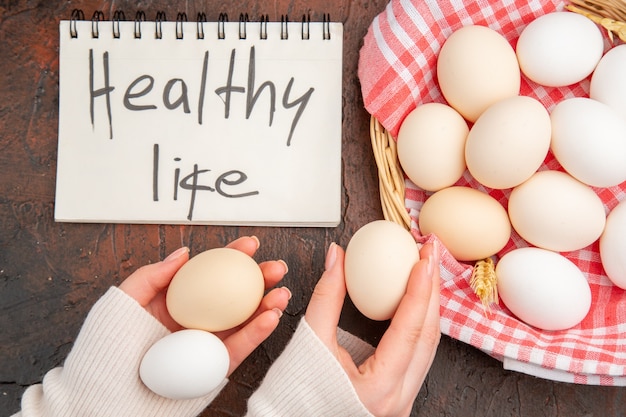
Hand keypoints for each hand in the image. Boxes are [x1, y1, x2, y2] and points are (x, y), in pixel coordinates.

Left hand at [119, 236, 290, 375]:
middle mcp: (196, 320)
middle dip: (260, 279)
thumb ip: (152, 275)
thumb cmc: (108, 350)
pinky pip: (240, 347)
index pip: (210, 273)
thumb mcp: (123, 302)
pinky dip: (258, 333)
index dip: (232, 256)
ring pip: (245, 320)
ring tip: (281, 293)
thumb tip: (184, 253)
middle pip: (236, 294)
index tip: (249, 244)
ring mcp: (207, 343)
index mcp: (177, 302)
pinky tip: (270, 318)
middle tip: (276, 268)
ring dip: (268, 305)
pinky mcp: (215, 367)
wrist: (107, 395)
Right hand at [305, 240, 439, 416]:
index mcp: (379, 389)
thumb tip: (337, 257)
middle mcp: (398, 399)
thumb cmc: (294, 394)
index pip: (410, 329)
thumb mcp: (310, 341)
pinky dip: (418, 324)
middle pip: (428, 336)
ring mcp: (402, 401)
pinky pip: (418, 355)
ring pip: (428, 347)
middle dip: (431, 290)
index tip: (423, 258)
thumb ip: (326, 297)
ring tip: (424, 271)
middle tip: (429, 254)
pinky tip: (414, 301)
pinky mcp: (398, 397)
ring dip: (428, 306)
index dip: (419, 288)